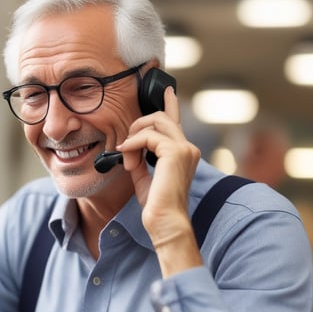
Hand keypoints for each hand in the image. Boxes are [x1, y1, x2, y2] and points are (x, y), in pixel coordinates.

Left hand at [118, 87, 201, 274]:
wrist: (164, 221)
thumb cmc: (156, 205)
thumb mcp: (144, 179)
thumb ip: (139, 161)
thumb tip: (128, 149)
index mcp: (182, 153)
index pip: (175, 122)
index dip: (170, 104)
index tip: (166, 90)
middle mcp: (187, 147)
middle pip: (160, 117)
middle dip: (138, 126)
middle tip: (125, 147)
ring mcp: (184, 148)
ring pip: (154, 122)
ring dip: (134, 137)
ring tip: (127, 158)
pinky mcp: (176, 152)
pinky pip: (148, 136)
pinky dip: (133, 145)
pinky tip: (128, 160)